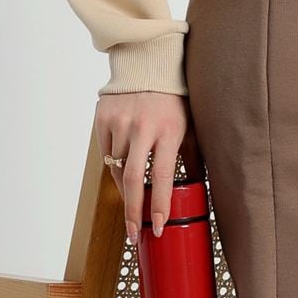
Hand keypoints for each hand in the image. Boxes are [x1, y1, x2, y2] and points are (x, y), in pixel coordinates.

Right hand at [95, 91, 189, 242]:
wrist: (148, 64)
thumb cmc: (174, 100)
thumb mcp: (189, 127)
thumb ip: (189, 157)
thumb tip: (195, 191)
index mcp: (168, 131)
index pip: (162, 176)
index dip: (158, 205)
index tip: (157, 227)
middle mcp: (142, 127)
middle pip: (132, 180)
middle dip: (132, 212)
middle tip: (133, 234)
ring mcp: (119, 122)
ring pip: (116, 168)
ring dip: (123, 186)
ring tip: (132, 193)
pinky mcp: (102, 118)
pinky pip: (106, 154)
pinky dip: (113, 165)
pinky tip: (122, 165)